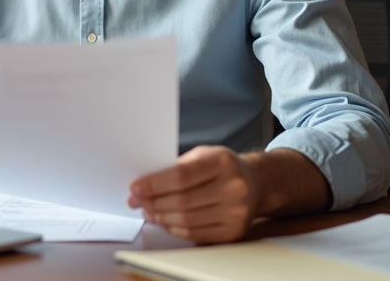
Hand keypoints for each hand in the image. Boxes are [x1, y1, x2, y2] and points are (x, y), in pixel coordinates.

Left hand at [128, 146, 257, 243]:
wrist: (255, 183)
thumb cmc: (222, 166)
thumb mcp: (202, 154)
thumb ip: (176, 167)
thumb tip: (144, 185)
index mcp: (223, 162)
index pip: (180, 176)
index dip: (153, 184)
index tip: (134, 187)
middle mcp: (234, 188)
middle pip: (182, 201)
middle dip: (153, 202)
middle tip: (136, 200)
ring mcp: (236, 212)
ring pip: (187, 221)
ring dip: (161, 217)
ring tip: (148, 210)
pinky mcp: (234, 232)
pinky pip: (196, 235)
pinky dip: (175, 229)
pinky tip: (165, 221)